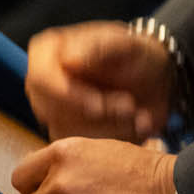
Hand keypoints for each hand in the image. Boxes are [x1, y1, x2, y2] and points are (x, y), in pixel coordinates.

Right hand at [25, 22, 173, 139]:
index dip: (68, 96)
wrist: (152, 79)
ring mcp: (52, 111)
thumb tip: (68, 61)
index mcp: (47, 52)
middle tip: (129, 106)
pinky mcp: (68, 133)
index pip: (41, 79)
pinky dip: (113, 139)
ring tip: (137, 112)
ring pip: (68, 133)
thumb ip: (98, 48)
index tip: (99, 105)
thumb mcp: (124, 44)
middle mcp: (43, 83)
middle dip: (95, 115)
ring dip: (109, 127)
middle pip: (51, 111)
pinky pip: (81, 148)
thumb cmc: (134, 55)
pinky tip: (134, 125)